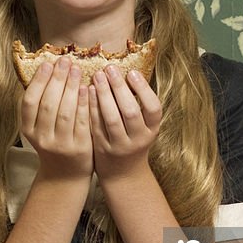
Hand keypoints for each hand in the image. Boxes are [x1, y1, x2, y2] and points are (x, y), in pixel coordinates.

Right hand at [20, 57, 92, 180]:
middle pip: (48, 104)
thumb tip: (49, 69)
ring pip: (65, 111)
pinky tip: (87, 88)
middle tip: (65, 60)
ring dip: (71, 87)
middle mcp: (42, 138)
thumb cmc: (54, 143)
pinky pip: (82, 121)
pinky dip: (84, 103)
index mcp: (29, 130)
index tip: (48, 63)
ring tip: (76, 69)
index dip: (39, 81)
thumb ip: (42, 105)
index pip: (30, 101)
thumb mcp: (40, 128)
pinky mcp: (80, 148)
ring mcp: (61, 144)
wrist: (65, 176)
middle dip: (57, 79)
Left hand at [89, 66, 161, 180]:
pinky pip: (96, 125)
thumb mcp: (143, 126)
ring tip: (97, 76)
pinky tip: (88, 91)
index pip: (153, 109)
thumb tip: (126, 72)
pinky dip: (92, 107)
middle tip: (109, 68)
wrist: (123, 174)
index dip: (143, 90)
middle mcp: (138, 139)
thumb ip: (138, 105)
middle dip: (119, 88)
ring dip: (104, 95)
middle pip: (130, 112)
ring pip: (112, 119)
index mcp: (152, 130)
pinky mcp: (102, 149)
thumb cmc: (133, 141)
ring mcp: (120, 146)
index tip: (132, 72)